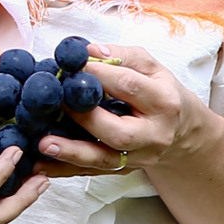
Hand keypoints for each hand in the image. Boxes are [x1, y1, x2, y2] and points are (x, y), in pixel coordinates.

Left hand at [32, 44, 223, 179]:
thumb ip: (121, 56)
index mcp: (163, 101)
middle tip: (57, 104)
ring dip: (71, 153)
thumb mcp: (151, 67)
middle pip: (118, 132)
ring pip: (104, 159)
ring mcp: (141, 157)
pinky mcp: (126, 170)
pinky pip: (93, 172)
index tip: (70, 67)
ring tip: (43, 144)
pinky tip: (42, 165)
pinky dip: (66, 170)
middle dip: (84, 119)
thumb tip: (87, 51)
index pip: (128, 86)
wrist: (181, 131)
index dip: (97, 75)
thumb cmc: (161, 92)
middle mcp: (154, 134)